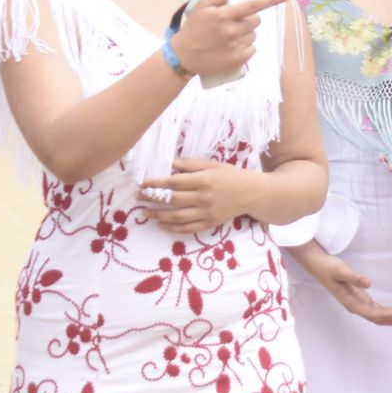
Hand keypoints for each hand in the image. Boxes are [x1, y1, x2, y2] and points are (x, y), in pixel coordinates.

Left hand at [139, 158, 255, 233]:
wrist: (253, 194)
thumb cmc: (231, 176)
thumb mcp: (213, 165)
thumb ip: (191, 164)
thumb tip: (171, 164)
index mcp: (204, 180)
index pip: (174, 182)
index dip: (156, 183)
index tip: (143, 183)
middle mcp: (204, 197)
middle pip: (173, 200)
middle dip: (153, 198)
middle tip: (139, 197)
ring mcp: (207, 213)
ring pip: (178, 217)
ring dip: (159, 215)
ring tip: (146, 212)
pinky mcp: (210, 223)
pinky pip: (188, 229)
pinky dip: (173, 228)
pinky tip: (162, 224)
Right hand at [172, 0, 284, 78]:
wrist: (184, 56)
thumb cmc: (193, 28)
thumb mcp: (202, 5)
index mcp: (224, 14)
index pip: (252, 5)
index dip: (270, 0)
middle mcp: (231, 30)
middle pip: (255, 20)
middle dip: (248, 19)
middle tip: (233, 23)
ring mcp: (235, 46)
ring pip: (253, 34)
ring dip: (246, 33)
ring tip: (229, 36)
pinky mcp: (237, 59)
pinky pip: (252, 49)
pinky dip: (246, 47)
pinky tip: (232, 47)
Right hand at [290, 241, 391, 325]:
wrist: (319, 266)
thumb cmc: (330, 268)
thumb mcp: (342, 270)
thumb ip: (354, 277)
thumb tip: (368, 283)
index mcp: (351, 303)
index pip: (372, 313)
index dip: (387, 314)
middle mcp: (355, 306)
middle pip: (377, 319)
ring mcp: (358, 303)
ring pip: (378, 316)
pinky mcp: (360, 298)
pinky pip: (376, 310)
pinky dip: (388, 311)